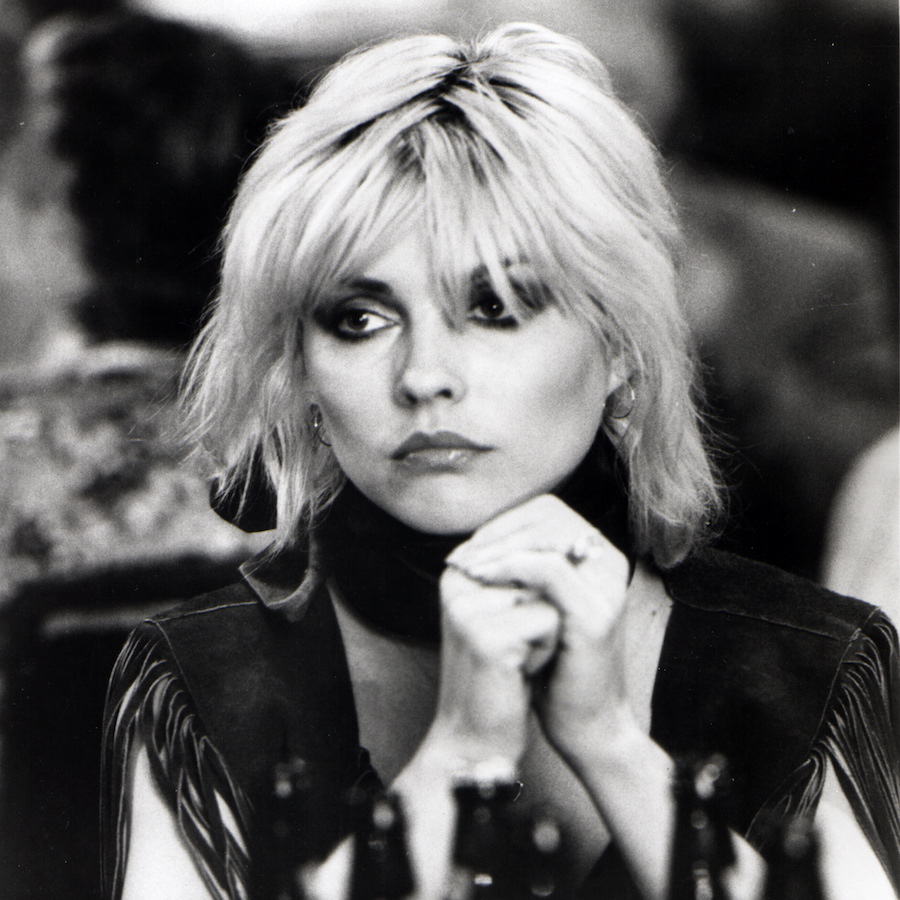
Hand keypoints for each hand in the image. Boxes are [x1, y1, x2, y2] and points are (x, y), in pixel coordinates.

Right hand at [424, 564, 560, 768]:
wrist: (476, 743)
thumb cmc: (499, 678)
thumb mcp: (504, 614)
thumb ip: (519, 574)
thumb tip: (564, 540)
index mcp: (457, 571)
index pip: (525, 545)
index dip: (540, 589)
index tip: (512, 629)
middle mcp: (457, 580)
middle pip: (539, 567)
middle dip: (543, 609)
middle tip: (514, 649)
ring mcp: (469, 607)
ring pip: (549, 593)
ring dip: (547, 630)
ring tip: (516, 660)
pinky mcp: (488, 636)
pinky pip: (550, 622)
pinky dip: (546, 651)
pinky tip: (518, 674)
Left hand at [445, 494, 632, 762]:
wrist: (584, 725)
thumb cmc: (554, 668)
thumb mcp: (535, 609)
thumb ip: (521, 573)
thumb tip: (475, 542)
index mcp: (597, 556)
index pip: (546, 511)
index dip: (503, 523)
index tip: (467, 549)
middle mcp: (608, 562)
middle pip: (548, 515)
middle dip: (498, 532)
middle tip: (461, 557)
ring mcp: (606, 585)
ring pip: (548, 535)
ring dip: (498, 546)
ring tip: (465, 568)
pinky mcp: (595, 614)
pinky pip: (549, 570)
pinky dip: (509, 568)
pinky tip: (482, 579)